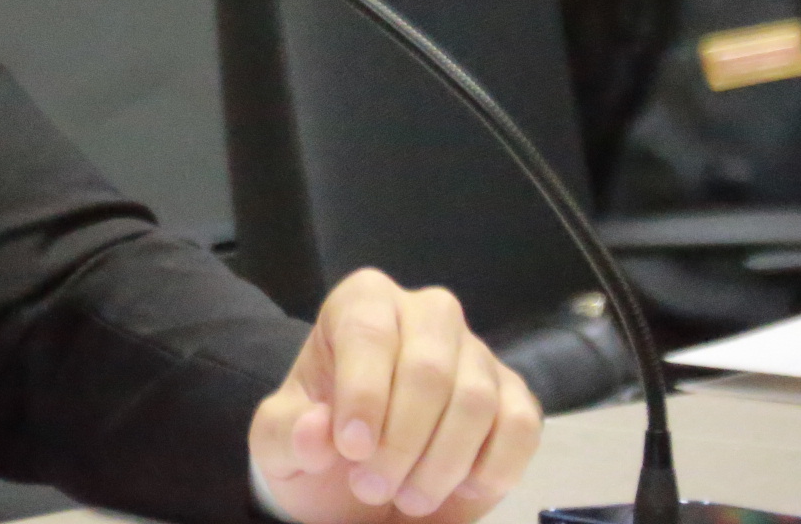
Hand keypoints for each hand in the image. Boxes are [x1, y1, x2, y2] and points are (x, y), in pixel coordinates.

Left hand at [251, 269, 540, 523]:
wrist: (364, 480)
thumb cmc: (321, 445)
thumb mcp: (279, 445)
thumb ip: (286, 434)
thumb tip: (317, 429)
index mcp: (361, 303)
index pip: (369, 332)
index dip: (363, 395)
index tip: (352, 449)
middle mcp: (426, 314)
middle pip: (428, 369)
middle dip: (401, 442)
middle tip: (371, 488)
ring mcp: (476, 354)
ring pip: (476, 402)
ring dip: (440, 464)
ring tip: (406, 498)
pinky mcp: (515, 396)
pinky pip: (521, 427)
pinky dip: (491, 469)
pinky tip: (457, 489)